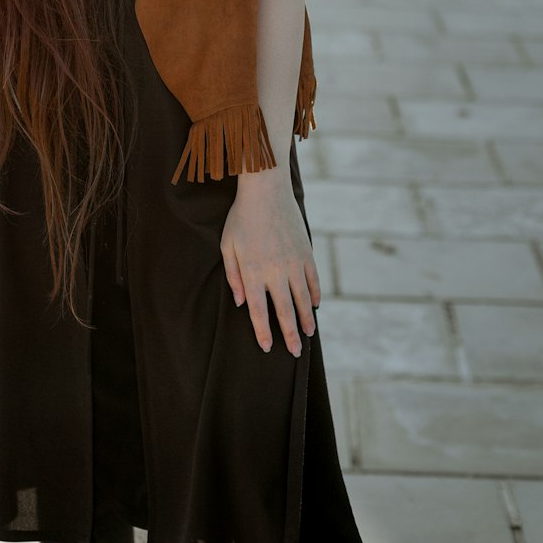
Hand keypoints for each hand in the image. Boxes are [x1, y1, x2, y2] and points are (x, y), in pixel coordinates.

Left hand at [220, 175, 319, 356]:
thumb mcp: (227, 245)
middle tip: (295, 352)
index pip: (258, 311)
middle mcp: (275, 272)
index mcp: (252, 273)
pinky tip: (315, 306)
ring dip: (306, 319)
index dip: (263, 332)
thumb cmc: (242, 218)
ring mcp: (293, 263)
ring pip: (302, 299)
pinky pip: (313, 280)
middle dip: (290, 335)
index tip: (267, 348)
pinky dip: (315, 295)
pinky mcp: (306, 253)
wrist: (266, 191)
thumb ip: (233, 276)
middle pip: (284, 312)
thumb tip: (239, 302)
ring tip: (309, 334)